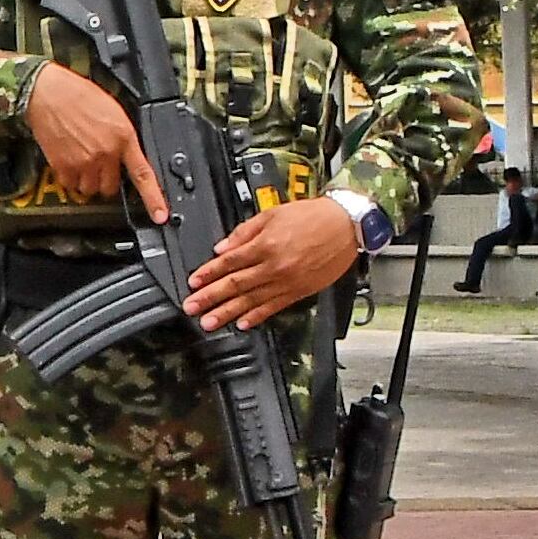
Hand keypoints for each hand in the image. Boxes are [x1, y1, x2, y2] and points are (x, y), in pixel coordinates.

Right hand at [24, 63, 168, 222]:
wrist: (47, 92)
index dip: (154, 198)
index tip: (160, 215)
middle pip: (111, 188)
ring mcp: (84, 162)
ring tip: (81, 161)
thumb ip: (122, 136)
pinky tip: (68, 160)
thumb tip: (126, 153)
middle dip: (106, 180)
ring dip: (87, 181)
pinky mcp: (63, 166)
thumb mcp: (113, 111)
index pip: (143, 174)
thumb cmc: (77, 94)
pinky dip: (69, 178)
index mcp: (123, 136)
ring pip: (91, 189)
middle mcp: (105, 153)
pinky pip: (71, 185)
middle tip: (98, 165)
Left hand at [185, 197, 362, 332]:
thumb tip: (222, 247)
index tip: (193, 283)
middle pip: (235, 285)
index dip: (208, 274)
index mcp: (265, 245)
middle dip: (210, 298)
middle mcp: (274, 267)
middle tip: (191, 308)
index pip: (228, 263)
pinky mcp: (300, 291)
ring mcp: (287, 282)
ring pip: (251, 300)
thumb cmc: (311, 217)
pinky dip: (257, 316)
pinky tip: (242, 323)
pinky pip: (275, 307)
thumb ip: (244, 232)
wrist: (346, 225)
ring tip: (210, 321)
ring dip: (228, 312)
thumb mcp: (271, 214)